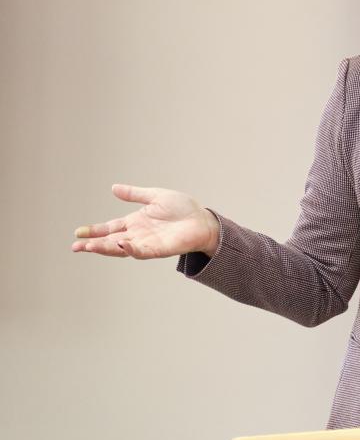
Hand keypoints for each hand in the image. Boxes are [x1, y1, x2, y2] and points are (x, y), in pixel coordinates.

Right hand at [71, 184, 220, 259]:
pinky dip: (130, 249)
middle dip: (93, 244)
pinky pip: (142, 251)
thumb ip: (135, 194)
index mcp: (135, 222)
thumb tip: (113, 188)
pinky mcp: (159, 249)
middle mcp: (138, 235)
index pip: (110, 228)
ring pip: (122, 248)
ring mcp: (147, 243)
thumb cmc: (183, 209)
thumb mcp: (155, 196)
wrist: (203, 220)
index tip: (78, 233)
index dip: (94, 231)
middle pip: (111, 241)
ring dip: (106, 248)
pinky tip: (121, 244)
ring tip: (90, 247)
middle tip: (76, 247)